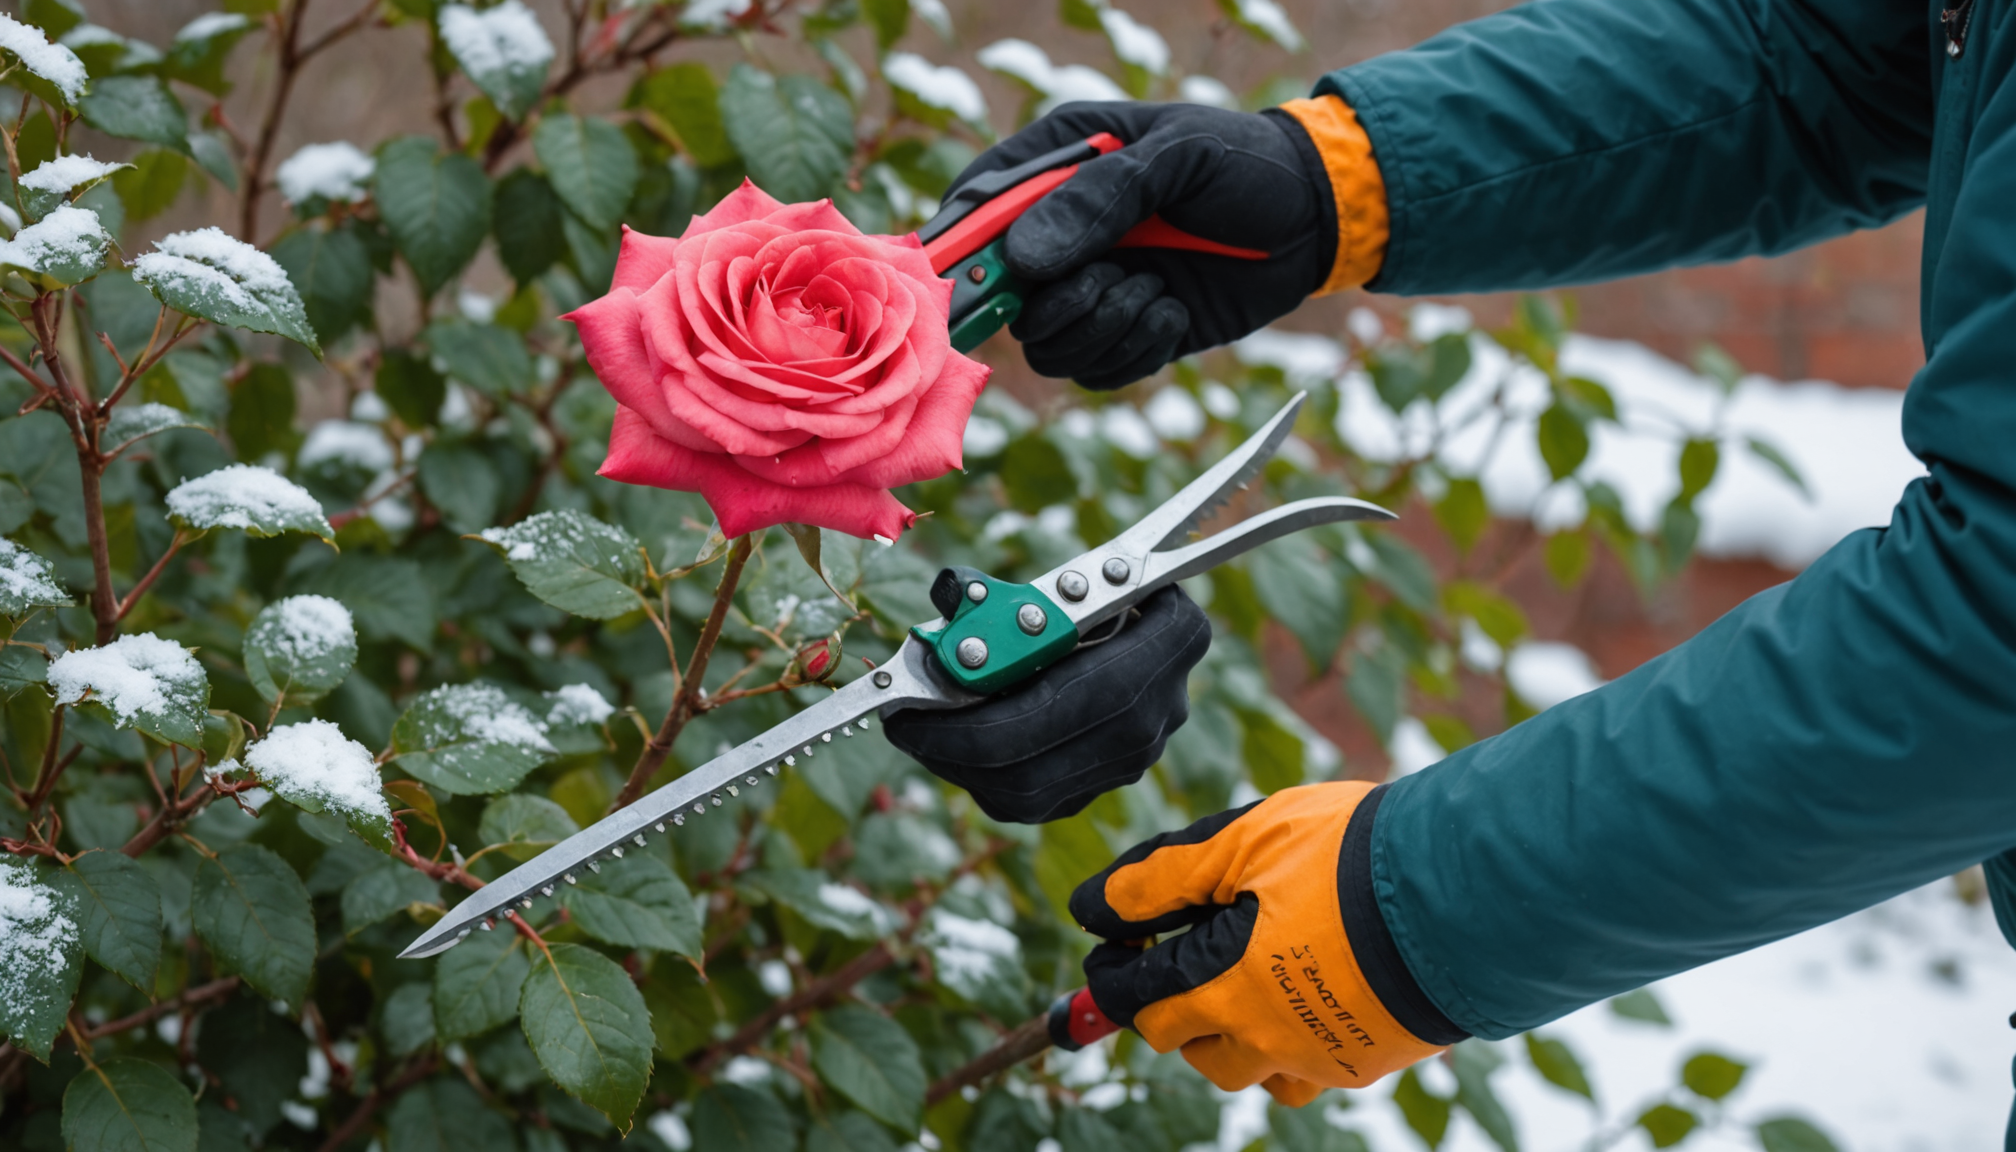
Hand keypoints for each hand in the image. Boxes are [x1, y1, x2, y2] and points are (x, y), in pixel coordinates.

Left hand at [881, 585, 1210, 823]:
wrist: (1146, 630)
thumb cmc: (1092, 592)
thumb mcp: (1059, 575)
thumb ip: (1009, 595)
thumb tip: (949, 603)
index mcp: (1167, 639)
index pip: (1057, 699)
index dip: (972, 715)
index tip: (914, 701)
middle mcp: (1158, 709)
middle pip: (1031, 755)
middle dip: (951, 744)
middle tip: (901, 724)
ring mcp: (1137, 756)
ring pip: (1029, 789)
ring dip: (960, 764)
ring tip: (919, 734)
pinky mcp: (1112, 782)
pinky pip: (1036, 800)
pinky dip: (983, 777)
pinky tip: (953, 749)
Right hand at [947, 102, 1333, 388]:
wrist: (1314, 217)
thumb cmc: (1245, 166)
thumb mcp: (1176, 158)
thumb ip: (1099, 199)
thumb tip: (1024, 259)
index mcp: (1057, 167)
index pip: (975, 208)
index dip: (965, 248)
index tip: (985, 277)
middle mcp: (1061, 233)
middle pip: (1003, 297)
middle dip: (1056, 301)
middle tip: (1110, 278)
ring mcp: (1091, 287)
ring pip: (1047, 346)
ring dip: (1100, 328)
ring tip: (1154, 291)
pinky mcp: (1126, 334)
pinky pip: (1096, 372)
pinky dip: (1134, 351)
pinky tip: (1172, 311)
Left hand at [1072, 782, 1466, 1103]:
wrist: (1465, 897)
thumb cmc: (1351, 855)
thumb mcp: (1244, 841)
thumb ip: (1164, 876)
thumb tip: (1094, 906)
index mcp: (1221, 983)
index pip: (1135, 999)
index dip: (1113, 972)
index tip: (1117, 941)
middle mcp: (1261, 1037)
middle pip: (1179, 1040)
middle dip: (1161, 1000)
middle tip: (1175, 952)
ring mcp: (1312, 1057)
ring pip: (1237, 1069)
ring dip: (1218, 1031)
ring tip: (1233, 976)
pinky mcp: (1360, 1063)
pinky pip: (1299, 1078)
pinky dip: (1281, 1050)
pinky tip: (1292, 1001)